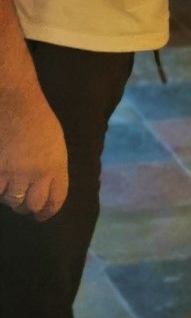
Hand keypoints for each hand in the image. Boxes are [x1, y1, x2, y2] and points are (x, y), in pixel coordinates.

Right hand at [0, 84, 67, 220]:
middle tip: (20, 198)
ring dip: (8, 194)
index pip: (55, 201)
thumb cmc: (36, 119)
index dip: (47, 212)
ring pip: (10, 199)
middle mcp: (37, 173)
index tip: (40, 216)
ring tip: (8, 178)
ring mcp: (14, 172)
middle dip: (25, 205)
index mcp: (57, 166)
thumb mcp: (55, 144)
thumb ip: (52, 168)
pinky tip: (1, 175)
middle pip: (31, 205)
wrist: (15, 101)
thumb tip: (46, 191)